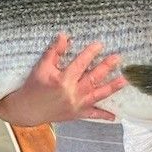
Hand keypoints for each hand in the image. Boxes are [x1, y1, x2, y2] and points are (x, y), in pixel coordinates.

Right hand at [0, 34, 126, 125]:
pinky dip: (103, 116)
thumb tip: (64, 36)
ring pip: (97, 95)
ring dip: (112, 87)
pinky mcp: (76, 114)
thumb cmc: (33, 86)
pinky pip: (92, 115)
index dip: (90, 53)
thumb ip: (54, 52)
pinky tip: (114, 116)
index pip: (80, 64)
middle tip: (118, 58)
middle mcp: (72, 93)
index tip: (100, 45)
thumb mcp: (41, 67)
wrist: (27, 110)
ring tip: (124, 80)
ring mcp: (76, 105)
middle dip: (106, 67)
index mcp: (62, 80)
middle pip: (93, 78)